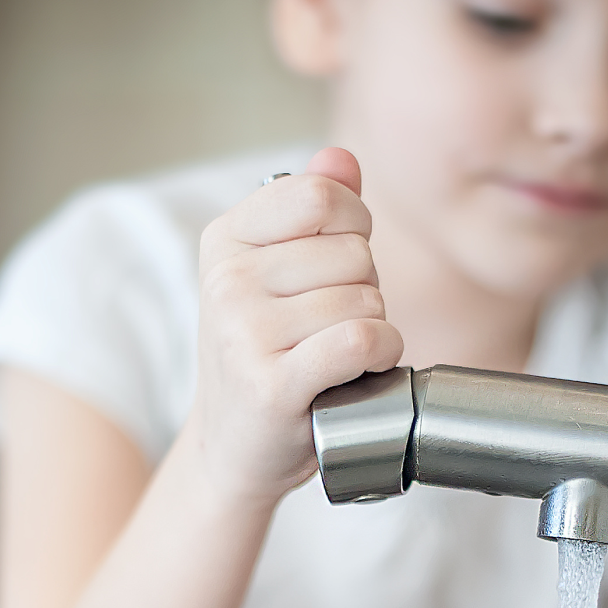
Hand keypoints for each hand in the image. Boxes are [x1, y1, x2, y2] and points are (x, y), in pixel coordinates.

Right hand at [190, 146, 404, 508]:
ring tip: (338, 355)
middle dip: (365, 288)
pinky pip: (362, 340)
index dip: (355, 227)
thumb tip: (340, 158)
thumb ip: (310, 211)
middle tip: (331, 326)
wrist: (234, 448)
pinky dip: (382, 355)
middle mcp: (227, 280)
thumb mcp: (276, 275)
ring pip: (364, 298)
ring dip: (374, 328)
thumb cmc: (266, 357)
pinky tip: (363, 370)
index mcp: (225, 240)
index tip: (339, 266)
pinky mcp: (272, 385)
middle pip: (353, 251)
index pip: (322, 195)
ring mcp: (245, 332)